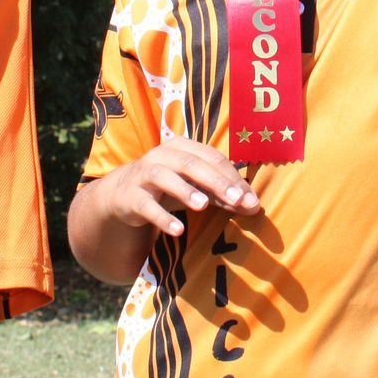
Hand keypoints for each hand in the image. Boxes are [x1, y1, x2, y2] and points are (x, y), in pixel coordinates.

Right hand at [106, 138, 259, 237]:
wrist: (123, 194)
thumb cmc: (169, 186)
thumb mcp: (196, 187)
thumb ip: (223, 195)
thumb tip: (254, 206)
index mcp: (182, 147)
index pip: (211, 157)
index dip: (230, 176)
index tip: (248, 197)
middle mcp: (162, 155)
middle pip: (190, 164)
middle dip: (215, 181)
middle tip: (236, 199)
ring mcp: (144, 175)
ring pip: (164, 177)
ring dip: (185, 190)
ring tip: (203, 205)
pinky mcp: (131, 197)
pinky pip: (146, 206)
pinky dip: (162, 217)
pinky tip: (178, 230)